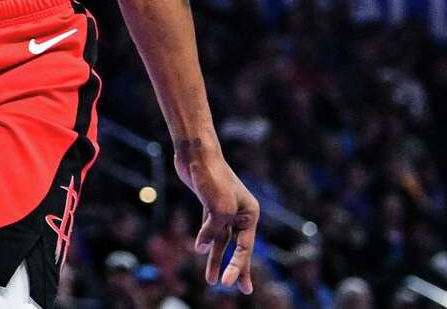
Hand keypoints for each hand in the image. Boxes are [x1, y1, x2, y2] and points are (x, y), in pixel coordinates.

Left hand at [177, 142, 258, 291]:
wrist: (196, 155)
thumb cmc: (213, 179)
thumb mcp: (218, 210)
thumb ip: (213, 231)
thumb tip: (202, 249)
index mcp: (250, 213)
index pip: (245, 247)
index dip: (237, 267)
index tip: (230, 285)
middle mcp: (241, 213)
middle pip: (239, 248)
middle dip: (237, 269)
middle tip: (241, 290)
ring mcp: (224, 210)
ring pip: (222, 240)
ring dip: (217, 259)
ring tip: (212, 281)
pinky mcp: (209, 205)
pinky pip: (210, 229)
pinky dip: (206, 241)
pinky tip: (201, 251)